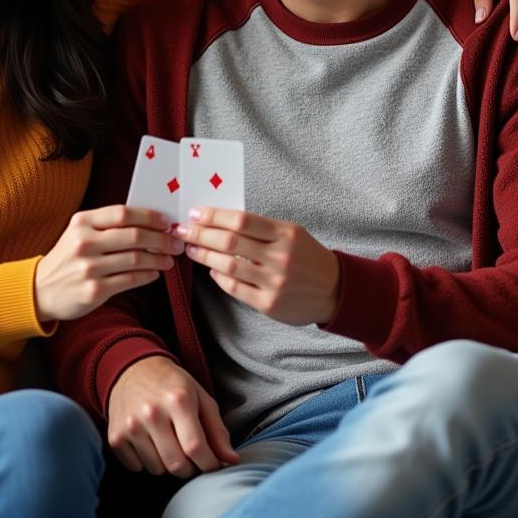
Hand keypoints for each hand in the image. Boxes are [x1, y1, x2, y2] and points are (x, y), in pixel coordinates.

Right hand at [34, 206, 183, 321]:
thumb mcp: (79, 233)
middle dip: (161, 239)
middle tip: (175, 243)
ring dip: (158, 259)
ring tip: (168, 260)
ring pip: (136, 259)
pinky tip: (154, 273)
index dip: (149, 217)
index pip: (123, 213)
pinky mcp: (94, 290)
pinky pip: (130, 280)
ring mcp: (89, 268)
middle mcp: (84, 242)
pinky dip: (147, 275)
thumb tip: (149, 222)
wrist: (40, 289)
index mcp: (82, 222)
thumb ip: (107, 225)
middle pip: (134, 236)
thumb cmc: (68, 257)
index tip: (166, 222)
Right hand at [107, 355, 238, 477]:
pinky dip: (146, 461)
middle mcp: (152, 413)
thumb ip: (217, 430)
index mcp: (178, 400)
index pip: (196, 448)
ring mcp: (131, 426)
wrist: (131, 369)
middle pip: (177, 465)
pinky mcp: (115, 437)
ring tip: (167, 441)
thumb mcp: (200, 397)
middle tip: (191, 454)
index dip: (210, 464)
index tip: (214, 464)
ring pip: (158, 470)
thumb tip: (232, 460)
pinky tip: (148, 441)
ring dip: (167, 463)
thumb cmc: (171, 384)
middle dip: (190, 467)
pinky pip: (137, 468)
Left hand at [175, 207, 339, 325]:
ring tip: (192, 248)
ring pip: (229, 265)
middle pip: (230, 242)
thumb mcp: (291, 233)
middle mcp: (280, 257)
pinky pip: (235, 289)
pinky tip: (212, 270)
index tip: (195, 213)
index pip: (241, 220)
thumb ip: (261, 228)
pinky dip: (219, 278)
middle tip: (183, 230)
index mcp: (286, 234)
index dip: (214, 216)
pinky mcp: (269, 304)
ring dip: (205, 255)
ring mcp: (274, 282)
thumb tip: (219, 220)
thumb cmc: (307, 256)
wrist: (334, 290)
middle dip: (201, 234)